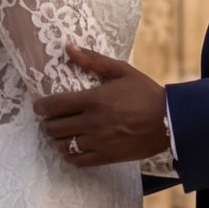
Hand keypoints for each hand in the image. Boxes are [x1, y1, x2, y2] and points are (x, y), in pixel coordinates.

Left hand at [32, 45, 170, 166]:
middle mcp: (92, 122)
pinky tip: (70, 148)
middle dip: (46, 123)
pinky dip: (69, 155)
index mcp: (94, 100)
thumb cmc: (145, 93)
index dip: (41, 106)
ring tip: (59, 133)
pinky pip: (78, 160)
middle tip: (48, 119)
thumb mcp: (121, 70)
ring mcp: (98, 142)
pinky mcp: (106, 156)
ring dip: (56, 139)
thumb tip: (69, 47)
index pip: (55, 105)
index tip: (39, 105)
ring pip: (63, 145)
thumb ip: (93, 60)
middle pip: (54, 127)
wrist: (169, 121)